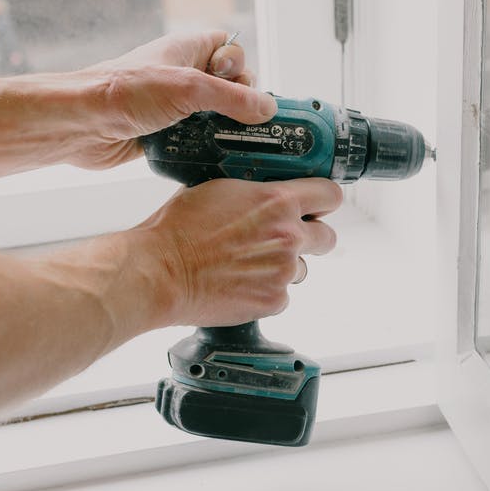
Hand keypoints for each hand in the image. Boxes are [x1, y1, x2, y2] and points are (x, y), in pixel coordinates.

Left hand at [65, 31, 273, 168]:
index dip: (239, 66)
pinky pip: (198, 138)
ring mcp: (173, 104)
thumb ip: (233, 98)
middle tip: (229, 117)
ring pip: (214, 115)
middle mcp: (182, 73)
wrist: (81, 124)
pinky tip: (208, 154)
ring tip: (223, 140)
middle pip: (228, 86)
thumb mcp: (189, 89)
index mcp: (187, 49)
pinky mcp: (165, 132)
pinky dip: (206, 147)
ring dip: (222, 129)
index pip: (230, 48)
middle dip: (236, 104)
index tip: (233, 84)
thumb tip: (267, 108)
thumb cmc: (125, 92)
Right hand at [131, 178, 342, 327]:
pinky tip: (238, 284)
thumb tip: (262, 195)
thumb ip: (253, 193)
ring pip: (300, 268)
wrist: (160, 272)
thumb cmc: (178, 229)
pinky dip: (265, 291)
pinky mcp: (273, 300)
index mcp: (277, 201)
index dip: (323, 201)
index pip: (329, 195)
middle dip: (310, 238)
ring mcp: (283, 270)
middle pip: (327, 237)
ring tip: (246, 266)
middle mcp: (288, 235)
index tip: (318, 206)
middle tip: (285, 240)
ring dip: (282, 267)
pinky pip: (281, 295)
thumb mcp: (219, 190)